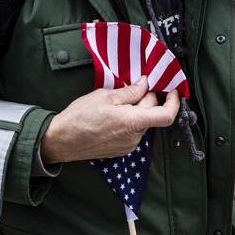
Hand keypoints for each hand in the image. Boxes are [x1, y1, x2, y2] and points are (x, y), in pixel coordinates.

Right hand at [39, 76, 180, 163]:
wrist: (60, 140)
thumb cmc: (79, 117)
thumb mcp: (106, 96)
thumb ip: (131, 91)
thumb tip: (146, 84)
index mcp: (133, 123)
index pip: (166, 115)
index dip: (174, 102)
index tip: (173, 90)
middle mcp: (134, 137)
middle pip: (152, 114)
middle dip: (149, 98)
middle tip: (137, 85)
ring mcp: (128, 146)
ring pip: (142, 122)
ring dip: (138, 110)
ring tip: (119, 100)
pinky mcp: (121, 150)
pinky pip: (133, 131)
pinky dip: (130, 120)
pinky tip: (115, 113)